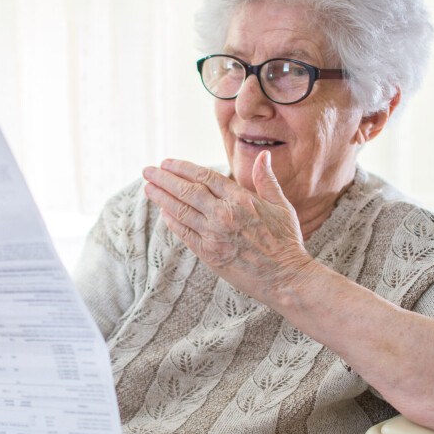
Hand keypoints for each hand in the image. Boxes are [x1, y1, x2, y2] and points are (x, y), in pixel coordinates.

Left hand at [141, 151, 316, 309]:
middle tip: (147, 170)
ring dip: (161, 198)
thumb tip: (263, 155)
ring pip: (181, 211)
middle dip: (164, 179)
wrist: (285, 278)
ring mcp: (214, 235)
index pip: (203, 176)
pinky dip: (172, 221)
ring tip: (148, 187)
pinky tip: (163, 212)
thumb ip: (266, 179)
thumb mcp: (281, 205)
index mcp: (240, 199)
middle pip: (186, 191)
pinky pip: (185, 234)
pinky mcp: (209, 254)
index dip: (182, 168)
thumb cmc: (286, 241)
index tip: (167, 162)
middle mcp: (224, 214)